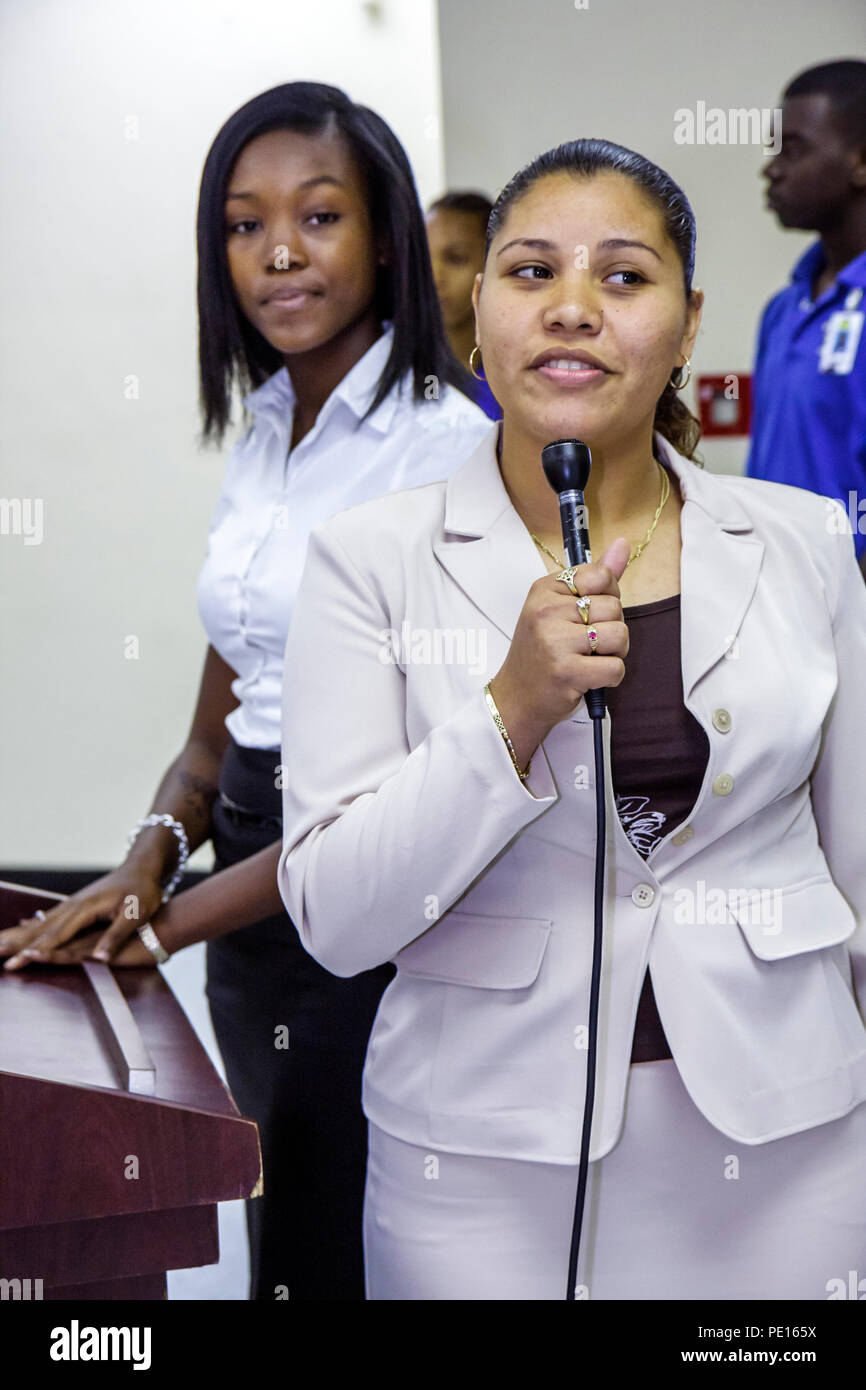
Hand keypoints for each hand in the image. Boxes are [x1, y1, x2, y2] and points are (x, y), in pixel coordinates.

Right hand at [0, 865, 165, 969]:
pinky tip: (21, 928)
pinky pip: (48, 918)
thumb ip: (116, 935)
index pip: (57, 935)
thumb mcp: (137, 913)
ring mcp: (73, 904)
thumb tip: (101, 958)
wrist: (142, 867)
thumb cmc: (144, 890)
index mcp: (86, 908)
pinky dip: (31, 926)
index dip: (38, 950)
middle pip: (41, 928)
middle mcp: (74, 905)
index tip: (18, 961)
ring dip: (18, 934)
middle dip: (17, 942)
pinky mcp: (76, 905)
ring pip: (40, 923)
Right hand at [489, 537, 630, 769]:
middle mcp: (546, 611)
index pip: (600, 576)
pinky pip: (616, 667)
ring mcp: (555, 641)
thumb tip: (623, 543)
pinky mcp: (566, 671)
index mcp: (544, 589)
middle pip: (614, 607)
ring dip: (614, 653)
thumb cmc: (542, 651)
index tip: (588, 614)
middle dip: (611, 628)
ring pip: (619, 635)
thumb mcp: (559, 608)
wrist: (517, 697)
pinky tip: (590, 677)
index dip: (607, 597)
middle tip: (587, 644)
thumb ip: (595, 577)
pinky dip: (610, 677)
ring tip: (590, 659)